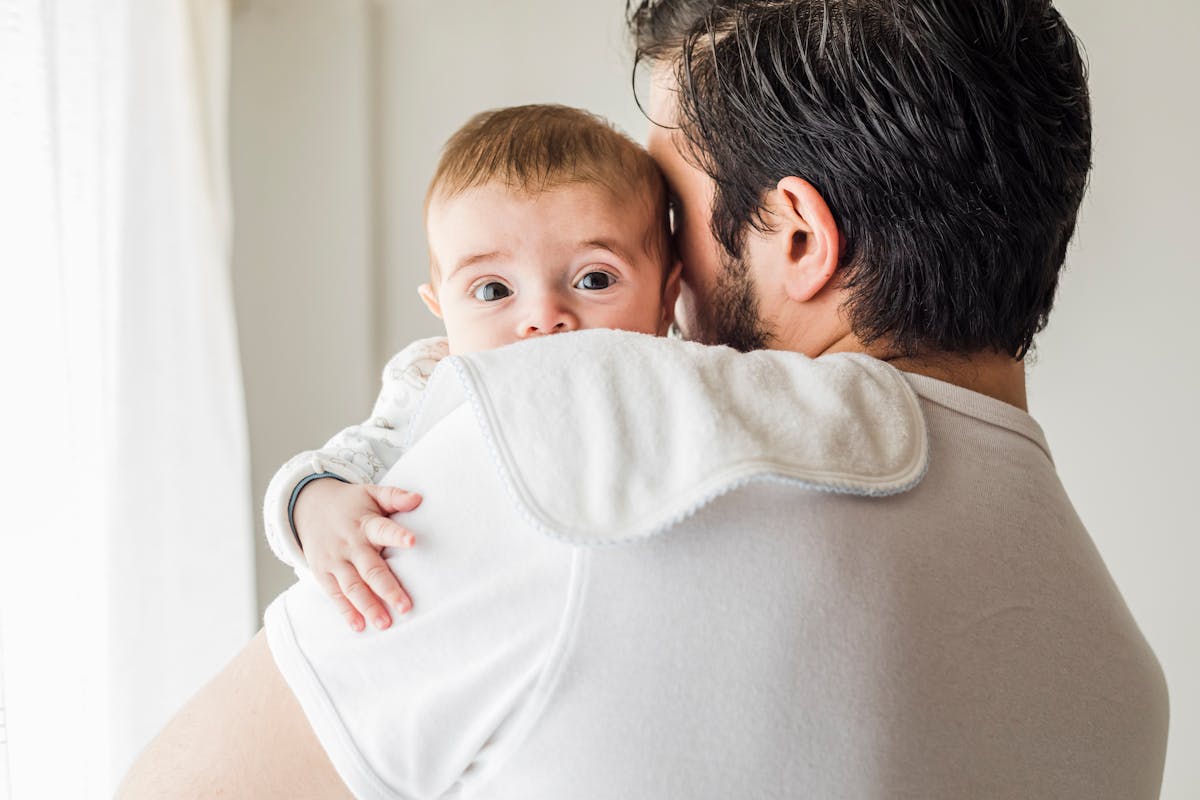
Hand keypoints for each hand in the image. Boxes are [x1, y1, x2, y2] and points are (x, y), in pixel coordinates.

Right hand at [292, 478, 421, 631]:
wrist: (309, 507)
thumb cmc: (352, 504)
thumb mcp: (371, 493)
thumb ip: (394, 496)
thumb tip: (418, 499)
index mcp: (365, 524)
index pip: (383, 529)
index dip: (397, 535)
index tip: (413, 542)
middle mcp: (349, 544)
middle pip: (369, 568)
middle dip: (387, 588)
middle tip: (405, 606)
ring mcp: (334, 561)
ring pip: (352, 586)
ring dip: (368, 606)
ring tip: (385, 624)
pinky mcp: (322, 573)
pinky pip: (335, 595)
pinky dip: (346, 611)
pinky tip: (359, 626)